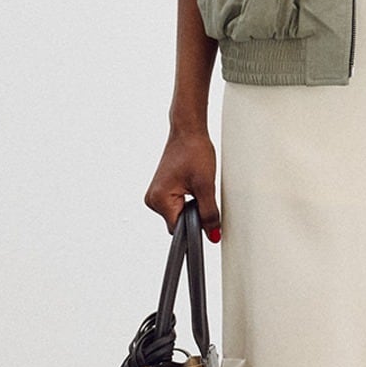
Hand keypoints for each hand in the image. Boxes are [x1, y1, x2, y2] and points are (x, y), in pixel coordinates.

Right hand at [144, 122, 221, 241]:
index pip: (178, 229)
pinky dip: (187, 200)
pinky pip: (176, 205)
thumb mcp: (206, 186)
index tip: (206, 218)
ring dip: (191, 206)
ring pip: (178, 214)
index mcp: (158, 200)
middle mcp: (152, 199)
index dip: (194, 226)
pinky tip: (192, 185)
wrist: (188, 131)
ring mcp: (155, 195)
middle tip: (202, 193)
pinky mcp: (161, 190)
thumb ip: (209, 214)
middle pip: (178, 223)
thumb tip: (213, 235)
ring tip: (196, 185)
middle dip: (193, 214)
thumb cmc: (194, 151)